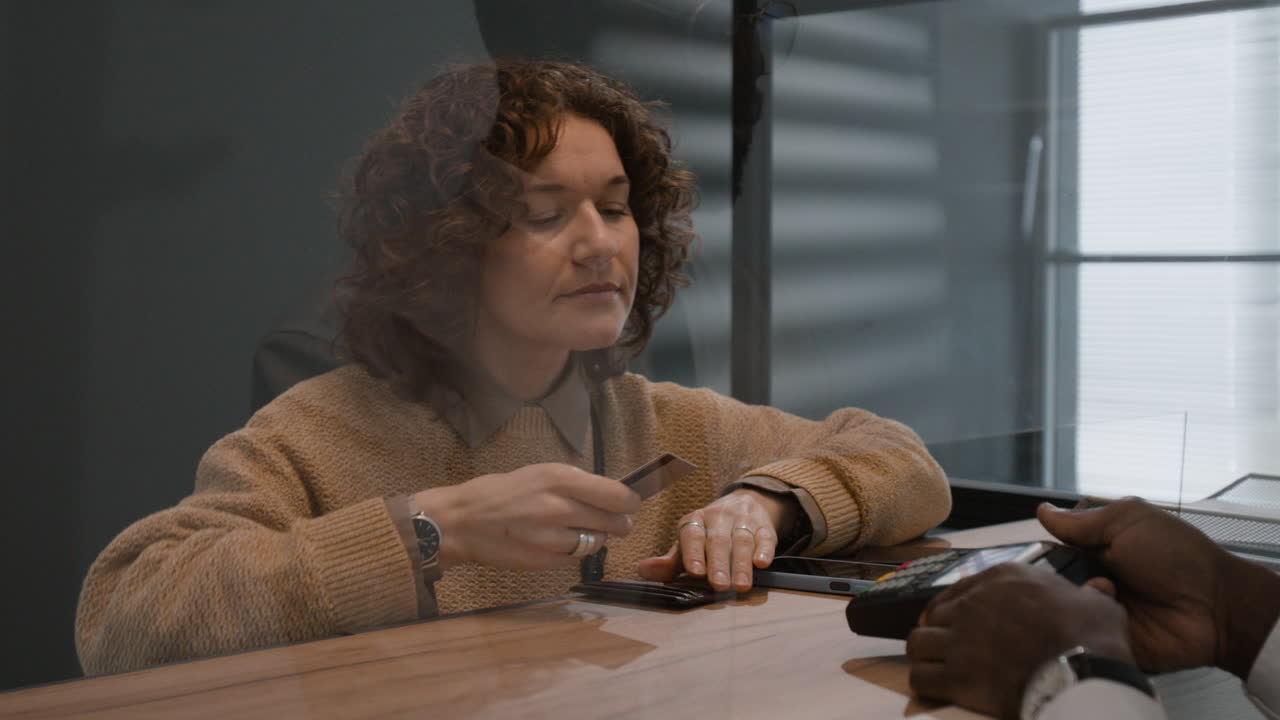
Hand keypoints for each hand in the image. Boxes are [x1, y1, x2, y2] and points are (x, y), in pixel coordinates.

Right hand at [416, 463, 640, 570]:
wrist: (462, 521)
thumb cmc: (502, 493)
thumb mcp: (540, 473)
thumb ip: (575, 483)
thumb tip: (611, 493)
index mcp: (559, 479)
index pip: (616, 495)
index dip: (631, 502)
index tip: (632, 503)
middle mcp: (558, 508)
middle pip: (613, 522)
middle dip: (620, 524)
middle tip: (619, 523)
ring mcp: (551, 538)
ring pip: (597, 543)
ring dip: (597, 538)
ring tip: (582, 531)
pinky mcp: (543, 561)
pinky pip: (575, 559)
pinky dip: (575, 552)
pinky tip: (559, 542)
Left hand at [637, 488, 787, 591]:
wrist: (743, 505)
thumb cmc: (709, 532)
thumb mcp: (687, 543)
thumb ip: (669, 561)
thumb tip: (643, 571)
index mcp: (696, 520)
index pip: (692, 534)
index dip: (693, 553)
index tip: (695, 572)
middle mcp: (718, 517)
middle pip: (718, 540)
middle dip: (719, 563)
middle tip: (719, 585)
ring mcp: (743, 521)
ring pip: (742, 540)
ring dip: (741, 563)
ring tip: (741, 585)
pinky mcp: (764, 527)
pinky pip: (765, 537)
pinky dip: (764, 550)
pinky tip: (762, 563)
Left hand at [907, 562, 1133, 719]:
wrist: (1082, 675)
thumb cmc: (1091, 639)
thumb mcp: (1097, 604)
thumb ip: (1089, 594)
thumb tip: (1098, 589)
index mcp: (1003, 580)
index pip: (960, 587)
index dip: (955, 606)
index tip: (957, 619)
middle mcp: (974, 604)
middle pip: (934, 615)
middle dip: (939, 631)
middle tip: (947, 647)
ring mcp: (960, 638)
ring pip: (918, 642)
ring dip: (926, 655)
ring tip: (936, 666)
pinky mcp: (956, 675)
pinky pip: (920, 677)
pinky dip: (925, 683)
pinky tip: (936, 687)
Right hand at [1037, 498, 1279, 676]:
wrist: (1215, 607)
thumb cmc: (1179, 558)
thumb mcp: (1129, 522)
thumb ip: (1082, 521)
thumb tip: (1043, 512)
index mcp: (1099, 548)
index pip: (1054, 549)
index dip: (1044, 550)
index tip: (1046, 551)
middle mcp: (1096, 579)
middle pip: (1051, 580)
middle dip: (1057, 575)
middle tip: (1079, 570)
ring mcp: (1101, 610)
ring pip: (1061, 607)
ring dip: (1076, 597)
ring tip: (1104, 591)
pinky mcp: (1107, 639)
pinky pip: (1079, 635)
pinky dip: (1087, 624)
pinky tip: (1108, 613)